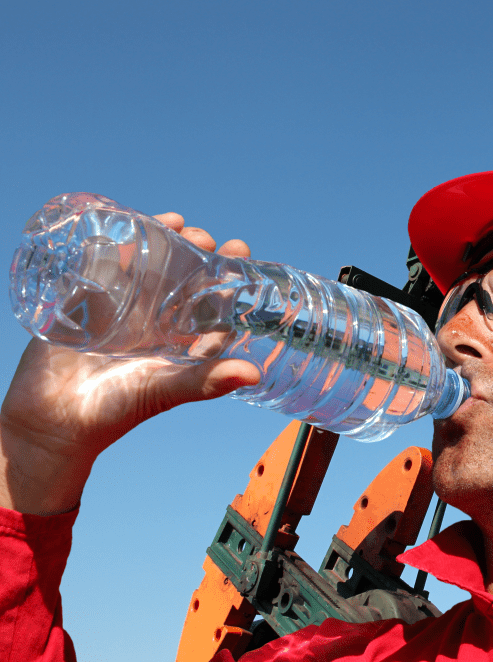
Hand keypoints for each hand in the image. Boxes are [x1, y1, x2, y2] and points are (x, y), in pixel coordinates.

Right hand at [0, 213, 260, 514]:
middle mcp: (157, 325)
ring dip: (162, 243)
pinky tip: (127, 225)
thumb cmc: (116, 411)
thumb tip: (254, 374)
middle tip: (202, 236)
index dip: (228, 276)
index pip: (213, 303)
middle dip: (197, 253)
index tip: (239, 247)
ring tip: (174, 222)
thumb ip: (206, 381)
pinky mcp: (88, 304)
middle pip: (184, 279)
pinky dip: (115, 247)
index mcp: (182, 342)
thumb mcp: (166, 390)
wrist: (52, 422)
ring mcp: (122, 312)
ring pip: (148, 269)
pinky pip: (104, 269)